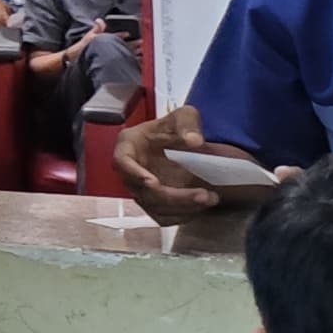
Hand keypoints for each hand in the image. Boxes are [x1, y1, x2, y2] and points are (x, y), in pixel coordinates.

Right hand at [113, 101, 225, 220]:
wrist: (180, 144)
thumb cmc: (173, 128)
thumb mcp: (183, 115)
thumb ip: (187, 124)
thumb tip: (195, 141)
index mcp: (128, 147)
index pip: (121, 162)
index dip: (134, 174)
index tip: (153, 182)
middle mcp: (130, 172)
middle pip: (143, 192)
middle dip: (173, 197)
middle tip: (203, 195)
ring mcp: (140, 190)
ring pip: (154, 207)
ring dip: (182, 207)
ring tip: (210, 198)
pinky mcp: (153, 204)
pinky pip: (163, 217)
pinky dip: (182, 215)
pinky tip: (201, 206)